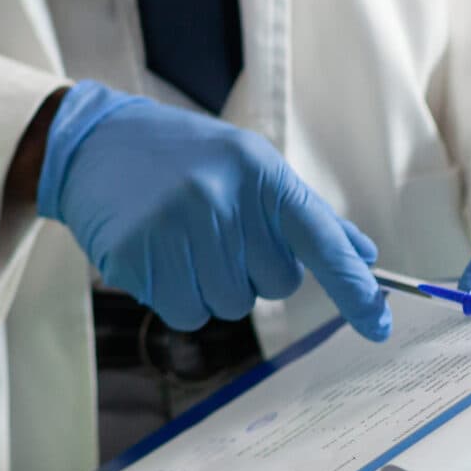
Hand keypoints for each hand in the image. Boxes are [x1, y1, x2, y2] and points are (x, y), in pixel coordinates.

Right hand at [40, 83, 391, 339]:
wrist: (93, 142)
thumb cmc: (181, 155)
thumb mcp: (247, 164)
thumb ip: (303, 212)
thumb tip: (362, 254)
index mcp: (257, 170)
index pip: (320, 238)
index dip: (353, 287)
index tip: (378, 327)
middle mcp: (219, 196)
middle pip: (274, 285)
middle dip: (253, 270)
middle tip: (218, 232)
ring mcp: (173, 227)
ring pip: (227, 305)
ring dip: (212, 287)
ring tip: (183, 241)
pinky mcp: (135, 255)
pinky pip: (184, 312)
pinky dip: (177, 297)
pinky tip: (159, 256)